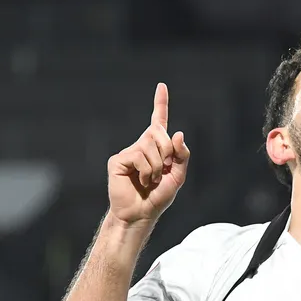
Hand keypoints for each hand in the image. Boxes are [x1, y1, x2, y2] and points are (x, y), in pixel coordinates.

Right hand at [107, 83, 189, 226]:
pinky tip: (142, 182)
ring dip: (157, 168)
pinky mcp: (118, 161)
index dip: (160, 103)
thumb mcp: (178, 176)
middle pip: (159, 132)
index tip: (162, 86)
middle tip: (163, 170)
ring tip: (151, 181)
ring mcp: (128, 152)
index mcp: (156, 148)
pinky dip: (147, 172)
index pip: (158, 121)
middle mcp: (141, 145)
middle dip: (167, 151)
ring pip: (150, 146)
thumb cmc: (158, 197)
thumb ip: (181, 155)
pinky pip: (139, 156)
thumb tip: (178, 133)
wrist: (141, 214)